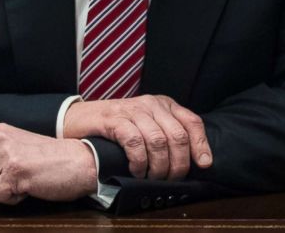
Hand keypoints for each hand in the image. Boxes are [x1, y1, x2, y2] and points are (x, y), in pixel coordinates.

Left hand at [0, 123, 96, 203]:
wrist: (81, 161)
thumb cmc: (54, 160)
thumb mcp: (18, 156)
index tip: (21, 168)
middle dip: (0, 185)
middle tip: (25, 175)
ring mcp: (6, 155)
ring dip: (6, 192)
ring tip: (27, 180)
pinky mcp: (13, 172)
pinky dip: (13, 199)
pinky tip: (30, 186)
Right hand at [62, 95, 211, 179]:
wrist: (81, 119)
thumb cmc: (117, 126)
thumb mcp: (147, 125)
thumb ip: (167, 135)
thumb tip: (192, 161)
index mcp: (163, 105)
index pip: (192, 122)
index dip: (201, 145)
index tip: (203, 165)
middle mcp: (151, 104)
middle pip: (178, 136)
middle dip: (179, 163)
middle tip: (171, 179)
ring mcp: (133, 110)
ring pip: (159, 141)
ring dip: (159, 166)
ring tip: (153, 177)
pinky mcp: (115, 119)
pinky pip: (135, 143)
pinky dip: (139, 162)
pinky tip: (137, 170)